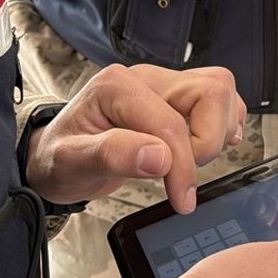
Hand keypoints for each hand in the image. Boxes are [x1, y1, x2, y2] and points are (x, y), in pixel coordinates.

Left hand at [25, 64, 246, 212]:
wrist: (55, 161)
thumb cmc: (60, 160)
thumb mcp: (71, 162)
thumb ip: (113, 155)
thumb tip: (160, 157)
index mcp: (118, 86)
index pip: (171, 123)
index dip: (183, 166)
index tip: (182, 199)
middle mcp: (147, 78)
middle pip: (211, 93)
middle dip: (206, 142)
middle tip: (180, 175)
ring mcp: (166, 86)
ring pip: (221, 91)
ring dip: (217, 132)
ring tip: (187, 161)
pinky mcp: (178, 99)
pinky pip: (220, 101)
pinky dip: (223, 126)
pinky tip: (201, 149)